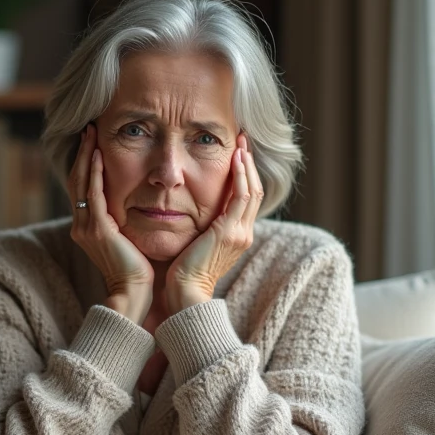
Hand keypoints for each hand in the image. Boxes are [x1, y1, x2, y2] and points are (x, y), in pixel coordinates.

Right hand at [66, 123, 153, 320]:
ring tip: (92, 133)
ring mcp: (86, 227)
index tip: (93, 141)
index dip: (86, 163)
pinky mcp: (98, 229)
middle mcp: (81, 225)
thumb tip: (133, 207)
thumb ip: (123, 223)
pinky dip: (94, 173)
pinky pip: (93, 194)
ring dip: (87, 155)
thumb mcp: (126, 241)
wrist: (132, 294)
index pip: (82, 188)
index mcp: (87, 228)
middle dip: (83, 152)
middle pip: (77, 180)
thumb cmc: (136, 272)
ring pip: (81, 182)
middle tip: (89, 128)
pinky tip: (99, 154)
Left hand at [163, 133, 262, 314]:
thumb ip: (199, 228)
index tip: (238, 154)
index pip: (246, 199)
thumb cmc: (181, 274)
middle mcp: (244, 234)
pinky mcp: (231, 232)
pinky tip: (236, 158)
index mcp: (236, 237)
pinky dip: (241, 175)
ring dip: (247, 164)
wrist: (184, 294)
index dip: (244, 175)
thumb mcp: (195, 244)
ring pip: (251, 190)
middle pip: (254, 191)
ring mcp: (240, 233)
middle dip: (249, 164)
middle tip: (243, 140)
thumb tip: (189, 212)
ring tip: (241, 143)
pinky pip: (242, 196)